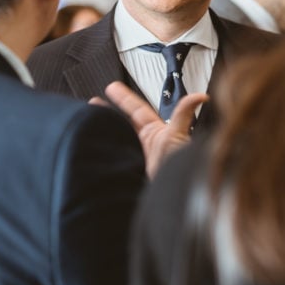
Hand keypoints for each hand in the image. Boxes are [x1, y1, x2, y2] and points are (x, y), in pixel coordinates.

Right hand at [92, 81, 208, 177]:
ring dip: (103, 133)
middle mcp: (144, 146)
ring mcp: (135, 159)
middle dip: (108, 114)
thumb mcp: (179, 137)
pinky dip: (101, 155)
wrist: (171, 196)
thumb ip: (183, 115)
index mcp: (156, 134)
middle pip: (123, 125)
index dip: (124, 98)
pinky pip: (111, 160)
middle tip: (92, 105)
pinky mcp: (127, 172)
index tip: (113, 88)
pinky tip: (89, 150)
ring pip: (117, 141)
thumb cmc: (180, 169)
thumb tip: (199, 96)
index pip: (137, 110)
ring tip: (85, 124)